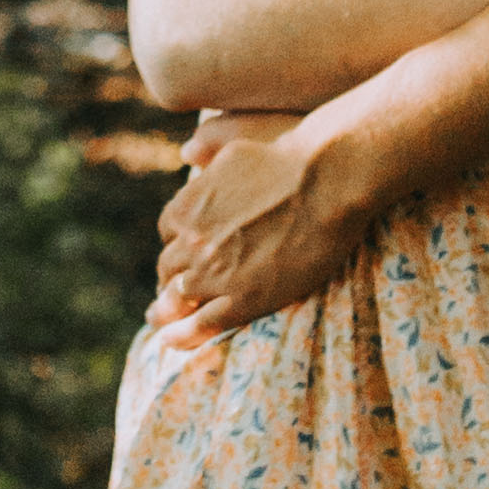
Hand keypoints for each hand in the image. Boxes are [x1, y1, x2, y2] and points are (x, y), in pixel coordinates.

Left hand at [152, 104, 374, 338]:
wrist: (325, 180)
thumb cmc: (287, 158)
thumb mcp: (232, 147)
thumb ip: (206, 154)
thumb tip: (186, 151)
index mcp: (186, 207)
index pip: (169, 232)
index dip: (179, 243)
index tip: (188, 252)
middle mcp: (191, 241)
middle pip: (169, 268)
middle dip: (172, 278)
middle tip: (174, 292)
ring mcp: (213, 273)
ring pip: (177, 298)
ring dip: (169, 309)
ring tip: (163, 321)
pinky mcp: (242, 299)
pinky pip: (200, 324)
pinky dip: (181, 335)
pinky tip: (170, 341)